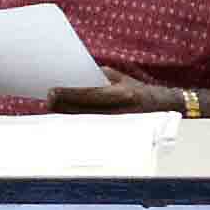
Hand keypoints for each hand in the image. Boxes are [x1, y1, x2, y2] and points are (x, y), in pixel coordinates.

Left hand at [51, 77, 190, 115]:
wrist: (161, 108)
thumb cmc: (137, 90)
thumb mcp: (120, 78)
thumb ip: (99, 77)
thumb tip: (75, 77)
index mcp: (123, 95)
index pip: (90, 95)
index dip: (69, 94)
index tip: (52, 92)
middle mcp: (121, 112)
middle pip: (84, 111)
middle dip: (64, 106)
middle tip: (48, 100)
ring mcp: (117, 124)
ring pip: (85, 121)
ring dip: (67, 115)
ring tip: (52, 107)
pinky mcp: (114, 132)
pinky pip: (90, 127)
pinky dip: (76, 121)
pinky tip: (65, 116)